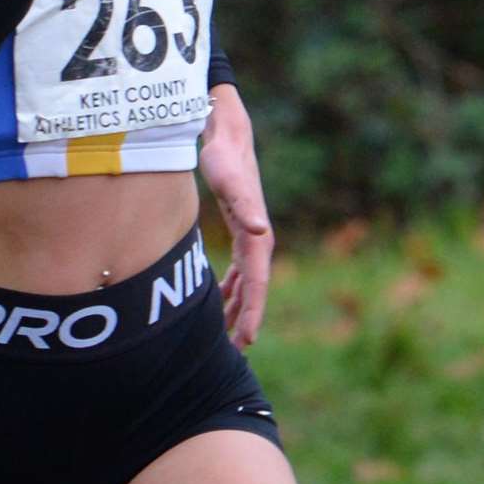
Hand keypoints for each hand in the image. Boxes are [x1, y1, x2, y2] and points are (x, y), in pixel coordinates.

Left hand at [198, 83, 273, 349]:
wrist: (227, 135)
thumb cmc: (224, 156)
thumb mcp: (230, 179)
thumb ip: (244, 203)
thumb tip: (260, 230)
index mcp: (257, 233)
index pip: (257, 281)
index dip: (253, 310)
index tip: (247, 338)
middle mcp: (257, 236)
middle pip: (254, 286)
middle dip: (247, 317)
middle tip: (237, 348)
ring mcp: (250, 233)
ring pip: (246, 280)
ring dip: (239, 304)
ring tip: (229, 333)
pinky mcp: (239, 227)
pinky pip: (239, 266)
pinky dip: (233, 285)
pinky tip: (223, 298)